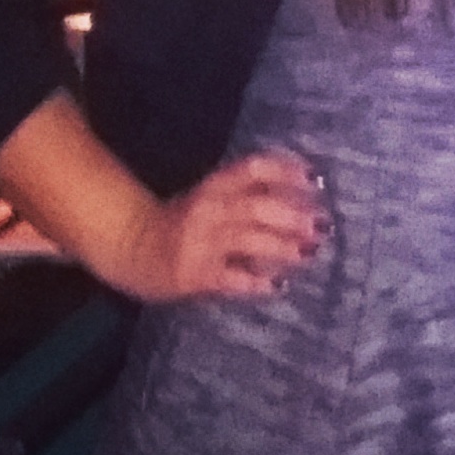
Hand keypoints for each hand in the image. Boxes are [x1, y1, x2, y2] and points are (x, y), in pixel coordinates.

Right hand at [105, 150, 327, 302]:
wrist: (131, 247)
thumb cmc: (185, 223)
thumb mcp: (213, 198)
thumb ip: (251, 195)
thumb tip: (308, 200)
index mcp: (216, 185)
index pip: (253, 168)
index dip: (287, 171)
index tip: (317, 180)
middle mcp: (209, 209)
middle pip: (256, 206)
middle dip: (293, 215)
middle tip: (323, 225)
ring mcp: (200, 242)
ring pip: (247, 240)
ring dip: (283, 246)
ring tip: (309, 253)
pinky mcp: (194, 274)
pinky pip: (231, 279)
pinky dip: (257, 283)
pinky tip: (279, 285)